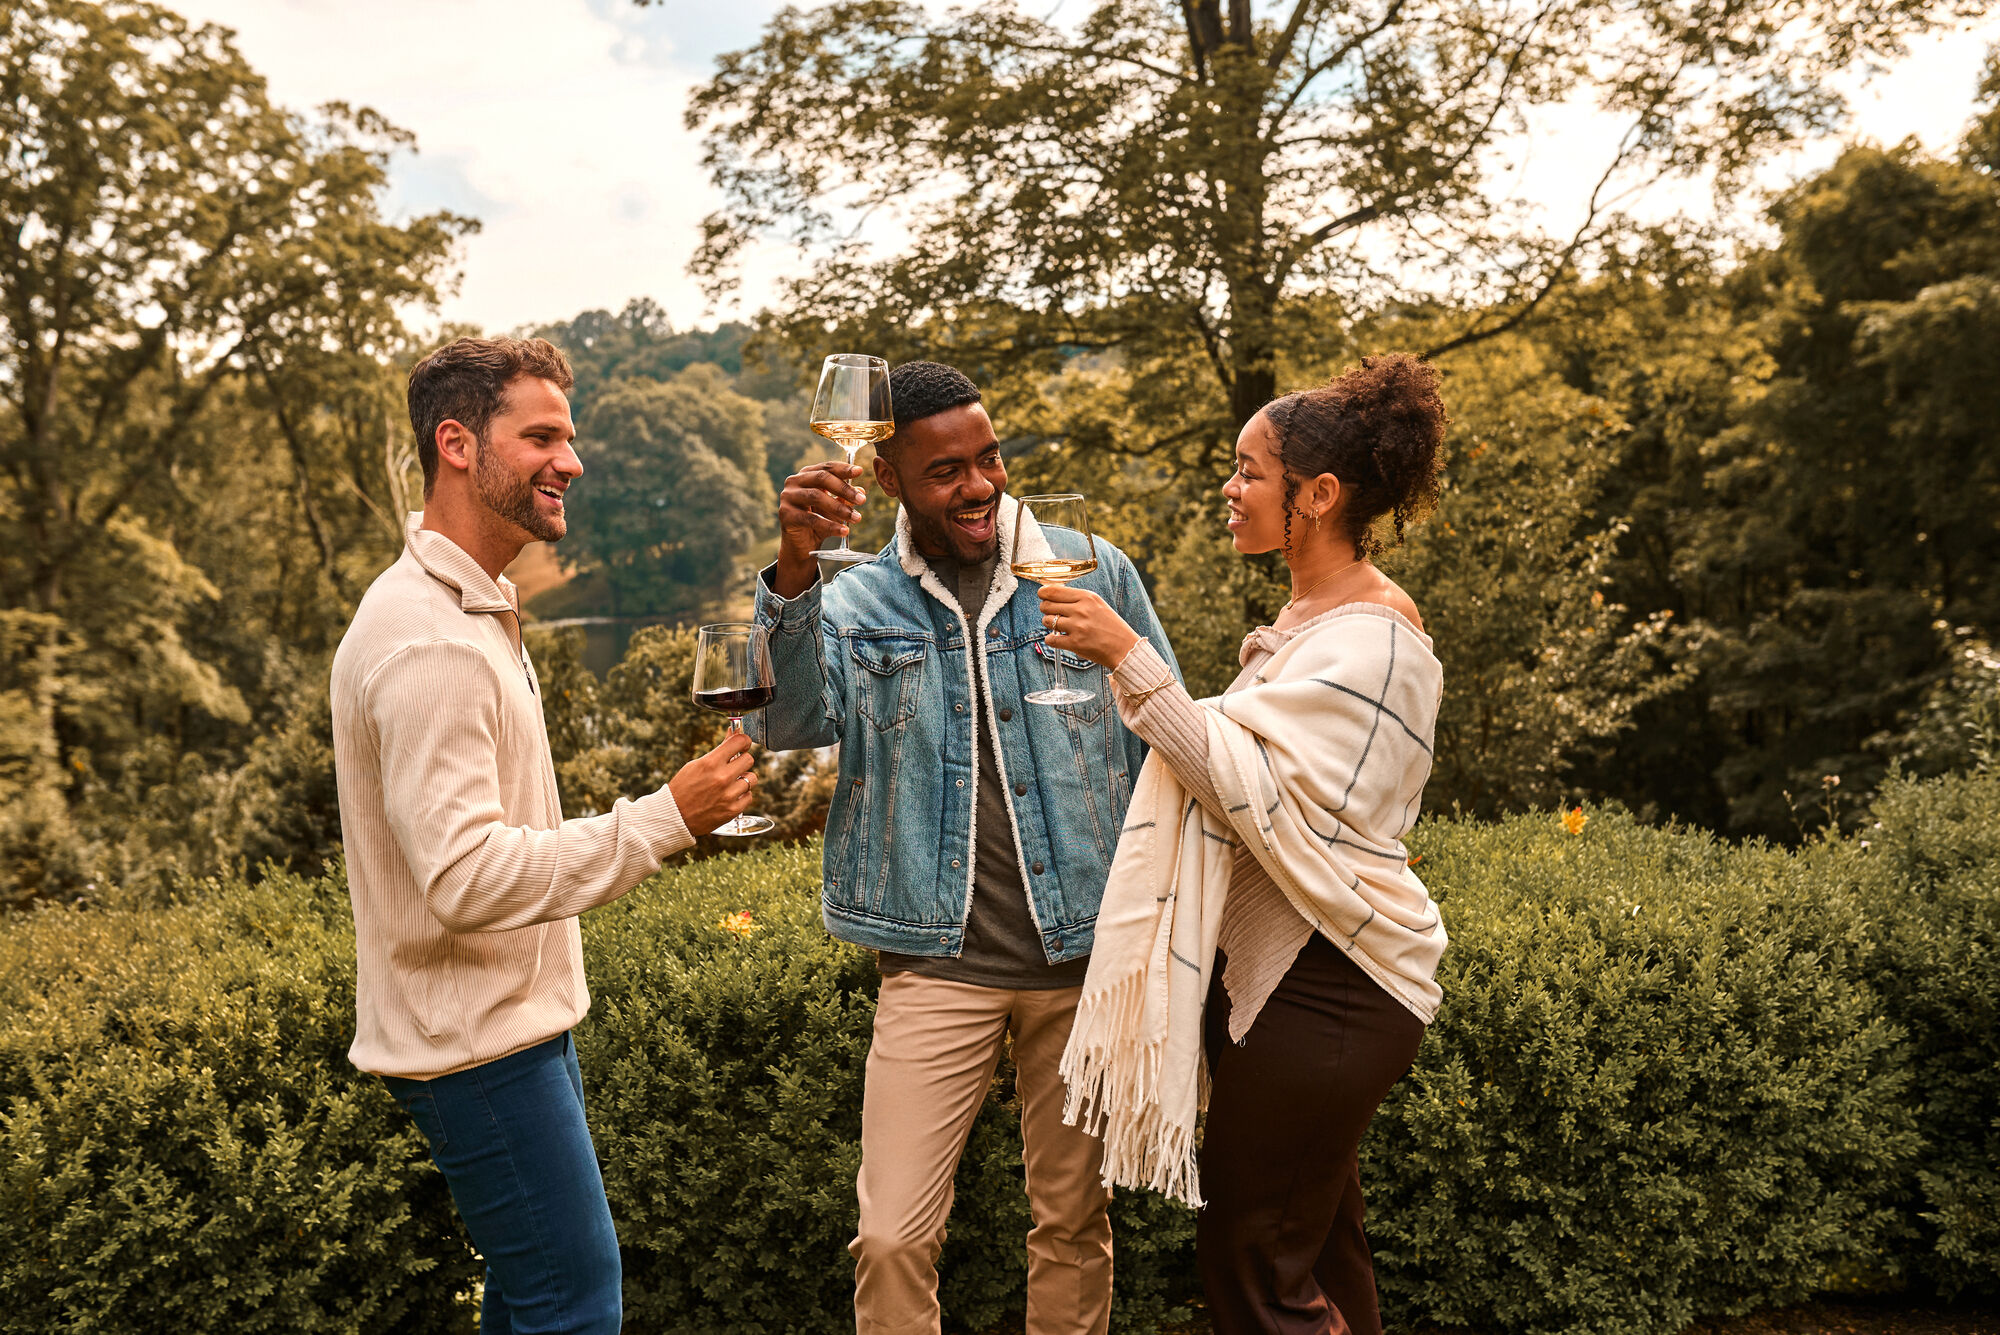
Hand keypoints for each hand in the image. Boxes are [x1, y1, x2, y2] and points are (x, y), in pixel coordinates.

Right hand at [667, 728, 757, 835]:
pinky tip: (730, 796)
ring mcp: (728, 795)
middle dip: (742, 760)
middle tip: (733, 766)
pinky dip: (742, 796)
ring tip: (730, 783)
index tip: (742, 744)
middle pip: (749, 759)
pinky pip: (749, 796)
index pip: (740, 742)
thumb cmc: (683, 788)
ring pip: (752, 778)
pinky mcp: (732, 810)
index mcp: (710, 763)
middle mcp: (721, 778)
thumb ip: (718, 751)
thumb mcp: (696, 765)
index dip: (743, 741)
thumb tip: (734, 733)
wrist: (674, 816)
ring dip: (743, 779)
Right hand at [774, 460, 866, 596]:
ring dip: (839, 508)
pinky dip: (830, 525)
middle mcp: (794, 481)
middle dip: (844, 489)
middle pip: (821, 478)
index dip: (843, 469)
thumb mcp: (835, 508)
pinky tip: (844, 531)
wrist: (801, 545)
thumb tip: (861, 491)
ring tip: (856, 518)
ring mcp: (788, 497)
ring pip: (816, 496)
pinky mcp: (785, 514)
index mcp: (807, 475)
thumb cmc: (818, 521)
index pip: (826, 467)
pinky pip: (811, 518)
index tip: (860, 471)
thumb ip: (845, 498)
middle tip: (862, 500)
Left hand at [1039, 586, 1140, 669]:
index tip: (1042, 595)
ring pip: (1047, 621)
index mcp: (1087, 597)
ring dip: (1049, 624)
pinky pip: (1051, 639)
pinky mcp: (1075, 643)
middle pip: (1047, 605)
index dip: (1043, 593)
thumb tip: (1052, 593)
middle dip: (1046, 609)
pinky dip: (1051, 640)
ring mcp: (1077, 627)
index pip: (1054, 591)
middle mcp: (1081, 610)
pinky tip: (1057, 639)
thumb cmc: (1111, 626)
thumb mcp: (1097, 604)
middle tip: (1052, 613)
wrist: (1124, 648)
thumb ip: (1077, 598)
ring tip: (1058, 627)